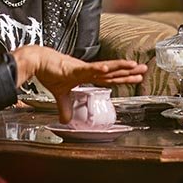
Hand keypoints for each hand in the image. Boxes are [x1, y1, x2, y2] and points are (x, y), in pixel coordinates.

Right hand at [12, 46, 145, 123]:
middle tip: (144, 69)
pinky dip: (99, 68)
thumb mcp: (59, 95)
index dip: (123, 77)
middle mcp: (88, 70)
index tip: (136, 76)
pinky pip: (89, 69)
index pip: (109, 78)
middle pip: (112, 72)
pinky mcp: (74, 69)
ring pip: (105, 68)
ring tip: (134, 66)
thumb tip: (66, 121)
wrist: (37, 61)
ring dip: (120, 67)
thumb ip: (65, 107)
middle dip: (128, 71)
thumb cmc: (49, 72)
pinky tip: (109, 68)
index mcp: (87, 75)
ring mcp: (82, 69)